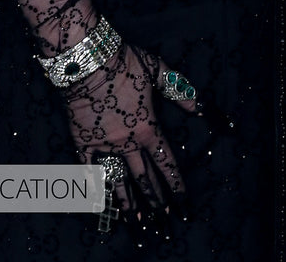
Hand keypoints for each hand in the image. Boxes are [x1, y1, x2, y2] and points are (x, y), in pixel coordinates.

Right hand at [62, 41, 198, 216]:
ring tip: (138, 225)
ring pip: (119, 182)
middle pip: (145, 179)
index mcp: (148, 128)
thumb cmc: (125, 62)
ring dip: (130, 205)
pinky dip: (94, 188)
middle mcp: (128, 143)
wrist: (88, 60)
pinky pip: (89, 170)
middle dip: (157, 203)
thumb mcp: (157, 70)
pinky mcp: (83, 142)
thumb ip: (180, 91)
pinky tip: (99, 205)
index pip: (167, 164)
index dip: (177, 187)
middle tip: (164, 224)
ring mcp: (104, 145)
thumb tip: (202, 106)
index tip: (184, 207)